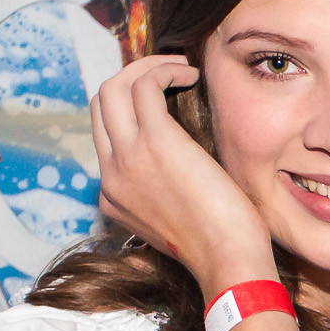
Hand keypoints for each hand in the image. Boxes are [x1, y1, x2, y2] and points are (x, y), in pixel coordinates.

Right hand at [90, 55, 276, 289]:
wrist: (229, 263)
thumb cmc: (222, 246)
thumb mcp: (178, 221)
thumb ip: (165, 194)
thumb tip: (183, 164)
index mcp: (113, 195)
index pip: (106, 134)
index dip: (131, 108)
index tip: (165, 100)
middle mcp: (112, 175)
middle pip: (100, 104)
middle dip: (132, 78)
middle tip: (171, 75)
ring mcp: (127, 158)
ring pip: (114, 87)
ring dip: (148, 67)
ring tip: (183, 69)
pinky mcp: (155, 141)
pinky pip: (144, 84)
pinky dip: (165, 70)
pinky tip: (192, 75)